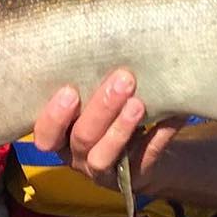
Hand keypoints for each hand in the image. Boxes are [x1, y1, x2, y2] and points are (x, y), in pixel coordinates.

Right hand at [32, 69, 186, 190]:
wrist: (143, 147)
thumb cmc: (108, 112)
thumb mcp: (92, 100)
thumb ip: (89, 82)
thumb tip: (105, 37)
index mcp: (60, 137)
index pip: (45, 134)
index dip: (54, 116)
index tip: (70, 90)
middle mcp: (77, 157)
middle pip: (82, 138)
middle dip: (101, 109)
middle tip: (123, 79)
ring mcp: (103, 173)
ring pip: (104, 156)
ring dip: (121, 128)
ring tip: (138, 103)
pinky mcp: (132, 179)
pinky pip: (143, 160)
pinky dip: (157, 138)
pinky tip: (171, 118)